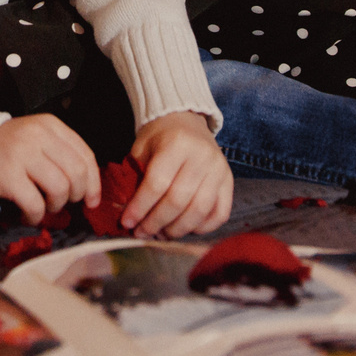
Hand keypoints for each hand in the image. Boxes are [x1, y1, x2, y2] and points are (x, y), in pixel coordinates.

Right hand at [0, 114, 99, 225]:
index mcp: (49, 125)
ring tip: (42, 207)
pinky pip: (35, 205)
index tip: (91, 200)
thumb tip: (86, 187)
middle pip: (76, 174)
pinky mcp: (6, 176)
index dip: (93, 182)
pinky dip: (34, 216)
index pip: (85, 155)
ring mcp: (22, 155)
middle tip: (61, 203)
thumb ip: (58, 154)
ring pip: (60, 189)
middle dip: (75, 196)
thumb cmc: (1, 147)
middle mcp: (38, 136)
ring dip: (54, 206)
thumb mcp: (34, 139)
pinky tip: (26, 214)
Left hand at [121, 112, 232, 238]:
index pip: (157, 183)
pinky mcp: (229, 182)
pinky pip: (220, 214)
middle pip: (178, 201)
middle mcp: (202, 156)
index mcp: (177, 144)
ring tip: (160, 234)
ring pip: (199, 211)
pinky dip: (202, 228)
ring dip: (177, 229)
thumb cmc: (160, 137)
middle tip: (142, 233)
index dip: (140, 207)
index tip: (127, 222)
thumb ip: (135, 179)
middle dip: (156, 222)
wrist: (186, 120)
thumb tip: (126, 213)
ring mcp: (219, 170)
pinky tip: (184, 228)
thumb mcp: (141, 149)